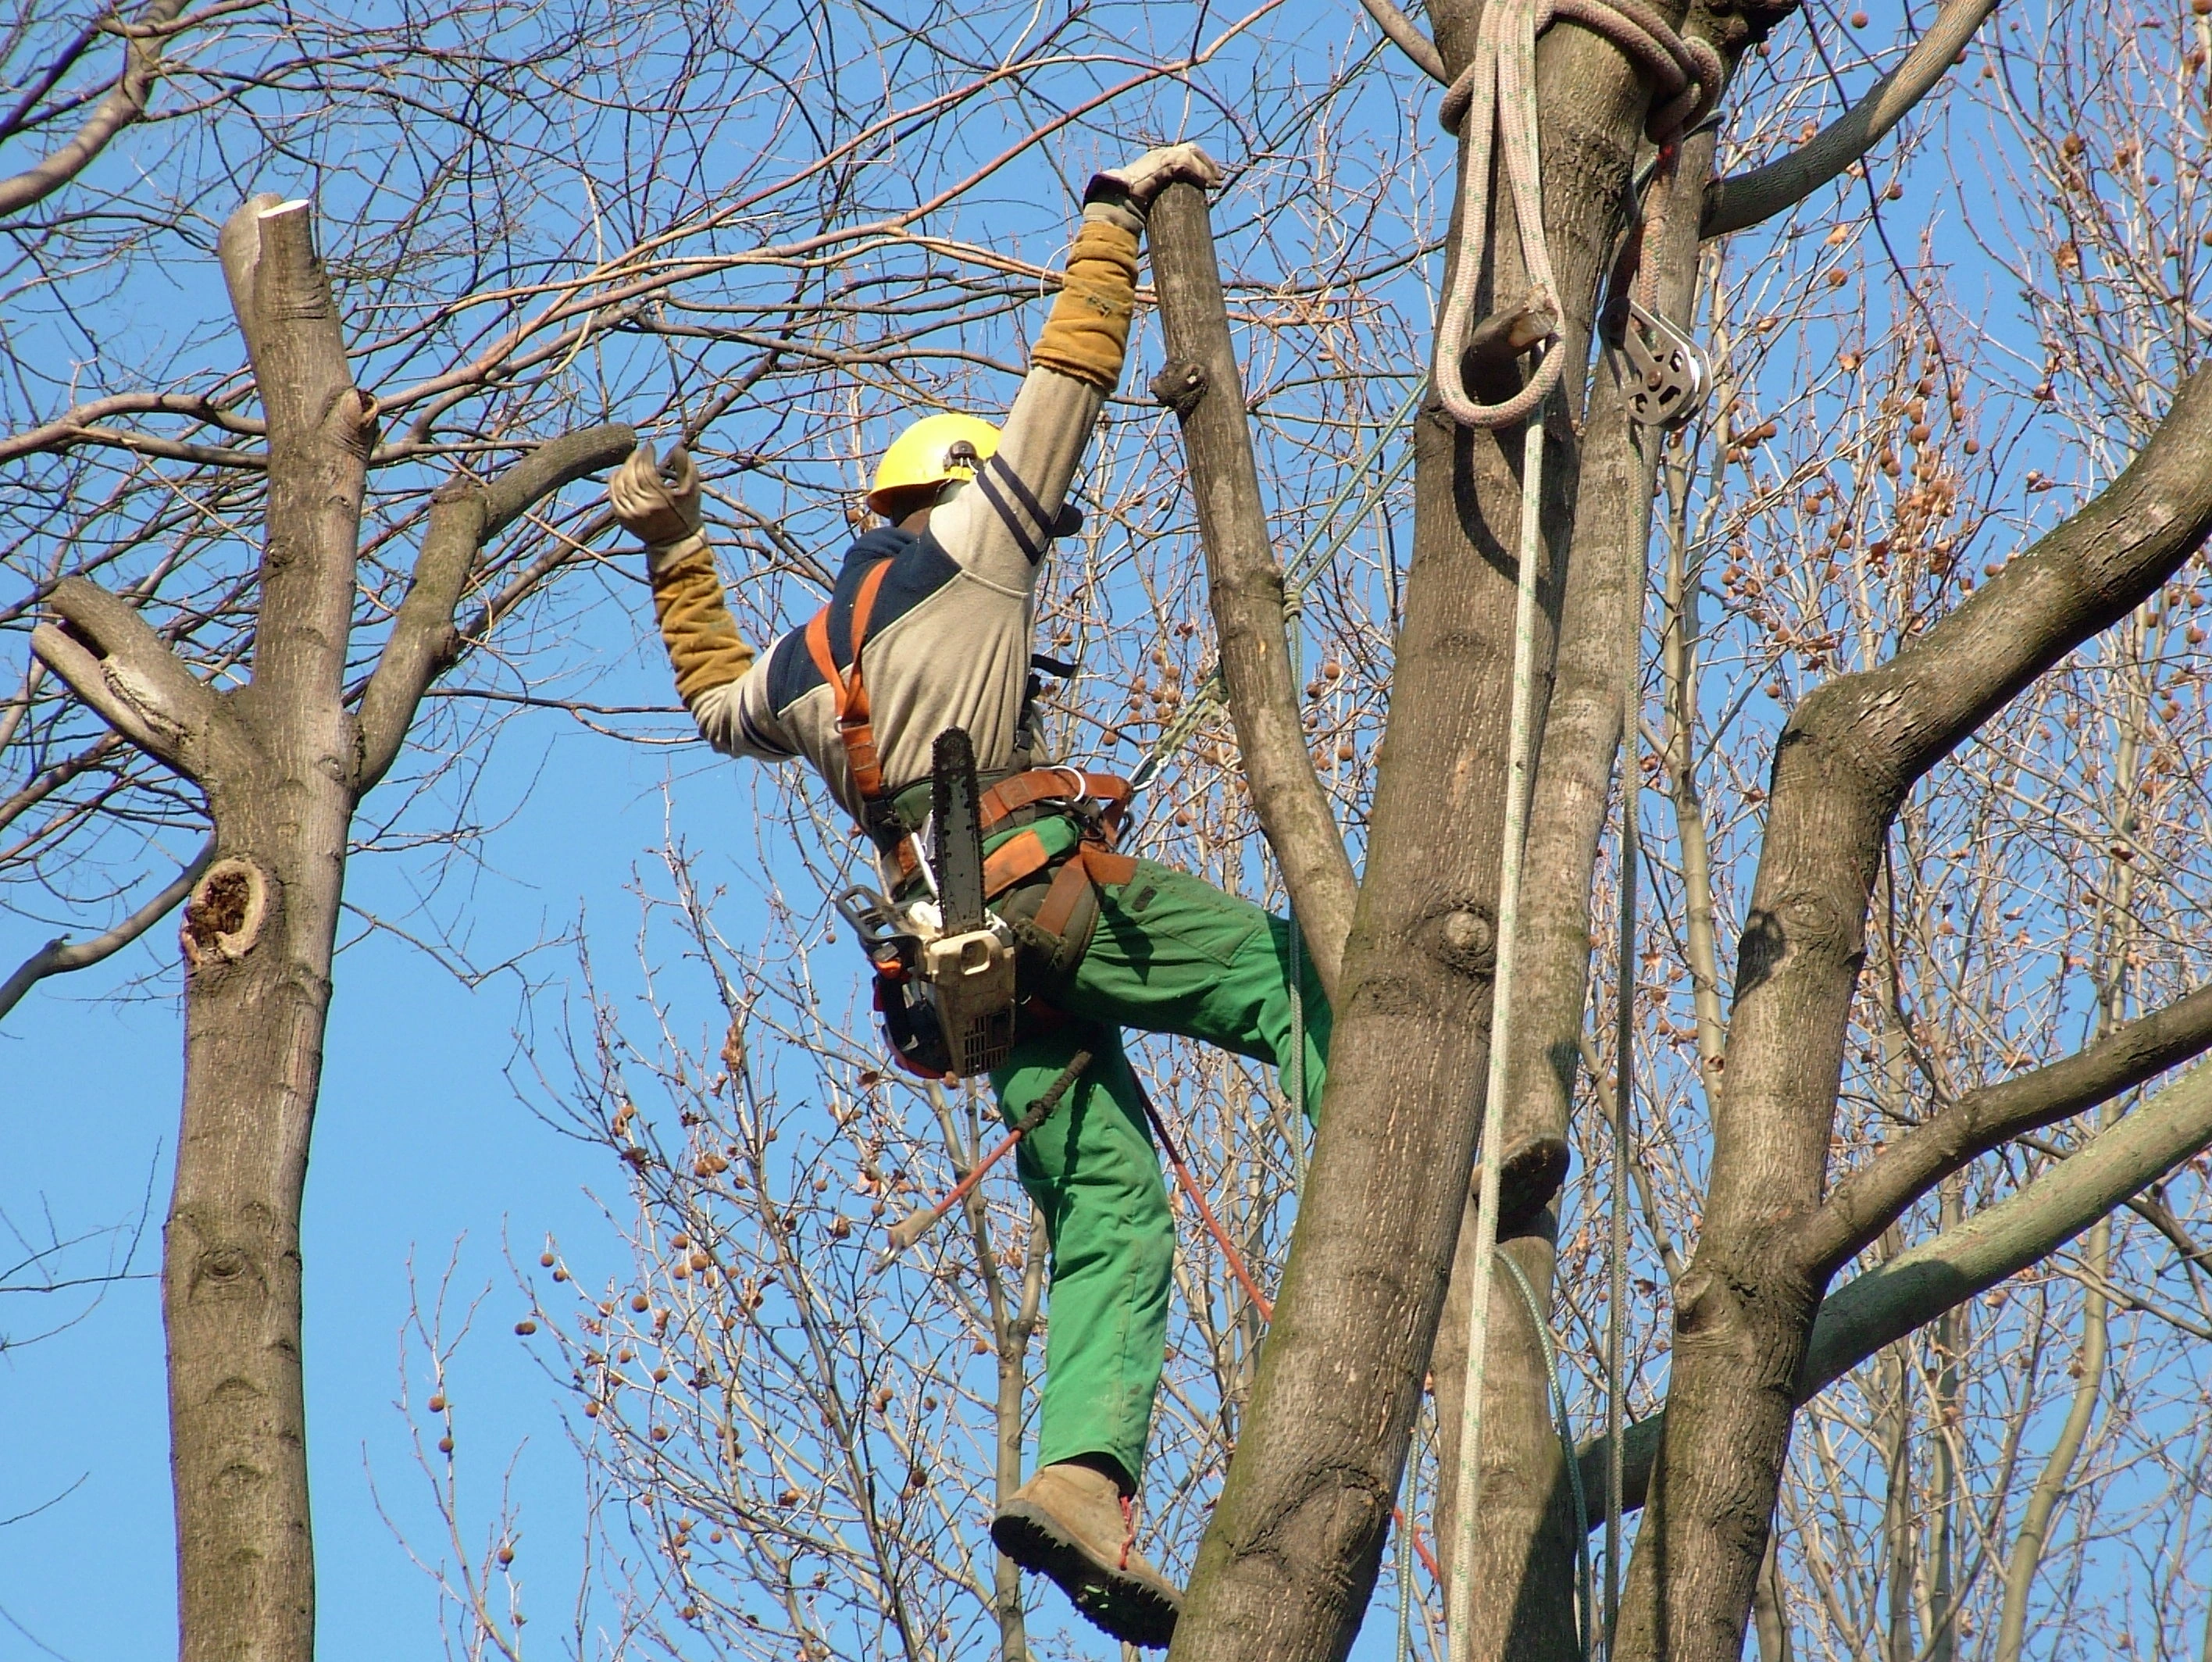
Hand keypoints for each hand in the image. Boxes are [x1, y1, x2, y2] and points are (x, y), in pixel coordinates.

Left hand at [608, 443, 701, 548]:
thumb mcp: (693, 490)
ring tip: (632, 461)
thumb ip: (687, 467)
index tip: (650, 446)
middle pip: (632, 475)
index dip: (646, 455)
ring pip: (621, 483)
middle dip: (635, 459)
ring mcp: (630, 514)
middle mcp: (643, 507)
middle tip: (640, 451)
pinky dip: (614, 482)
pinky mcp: (623, 518)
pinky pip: (613, 495)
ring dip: (624, 468)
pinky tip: (619, 473)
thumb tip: (677, 448)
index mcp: (661, 500)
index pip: (647, 470)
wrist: (675, 543)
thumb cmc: (687, 514)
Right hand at [1085, 142, 1223, 210]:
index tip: (1209, 178)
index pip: (1183, 153)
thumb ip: (1162, 193)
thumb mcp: (1151, 194)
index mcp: (1157, 158)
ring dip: (1208, 169)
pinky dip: (1201, 172)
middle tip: (1219, 178)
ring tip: (1217, 183)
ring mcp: (1162, 155)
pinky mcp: (1165, 162)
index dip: (1199, 163)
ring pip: (1193, 156)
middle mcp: (1160, 153)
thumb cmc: (1130, 200)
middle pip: (1192, 149)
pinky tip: (1208, 183)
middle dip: (1208, 162)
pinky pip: (1188, 164)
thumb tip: (1172, 209)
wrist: (1118, 196)